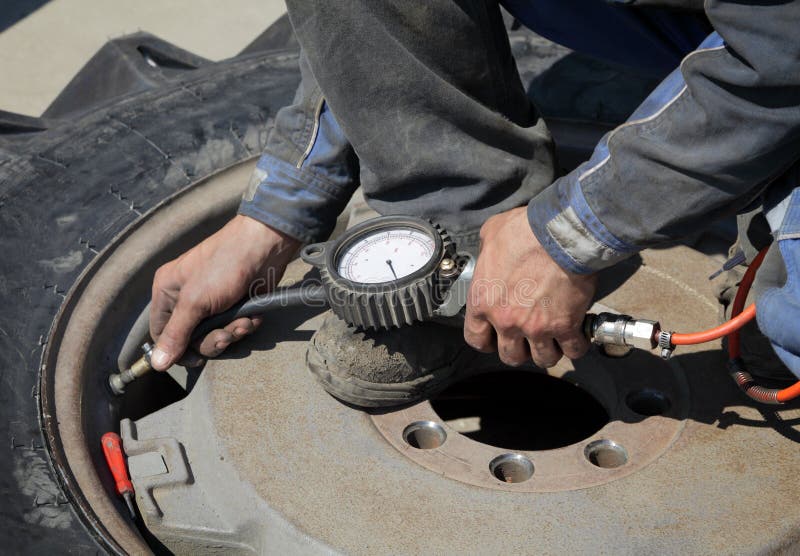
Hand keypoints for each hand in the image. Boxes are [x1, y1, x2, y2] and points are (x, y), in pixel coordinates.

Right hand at [149, 215, 299, 369]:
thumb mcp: (195, 302)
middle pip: (191, 339)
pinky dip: (245, 324)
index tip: (195, 359)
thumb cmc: (223, 266)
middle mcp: (186, 297)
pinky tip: (252, 316)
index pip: (160, 333)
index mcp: (167, 291)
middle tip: (226, 335)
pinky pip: (234, 326)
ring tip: (244, 323)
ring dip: (232, 332)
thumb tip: (157, 364)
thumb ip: (176, 334)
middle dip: (212, 340)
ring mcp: (211, 301)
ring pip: (215, 334)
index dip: (175, 350)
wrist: (264, 246)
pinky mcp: (234, 303)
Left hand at [464, 207, 595, 366]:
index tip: (495, 337)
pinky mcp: (565, 325)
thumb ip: (487, 252)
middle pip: (510, 356)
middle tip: (528, 338)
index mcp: (483, 301)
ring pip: (543, 359)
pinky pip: (573, 350)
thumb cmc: (524, 231)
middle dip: (520, 350)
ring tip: (554, 339)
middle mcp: (506, 320)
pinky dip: (576, 345)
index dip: (487, 341)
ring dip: (549, 351)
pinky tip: (577, 335)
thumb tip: (491, 252)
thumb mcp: (491, 235)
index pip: (476, 339)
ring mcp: (536, 327)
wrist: (558, 233)